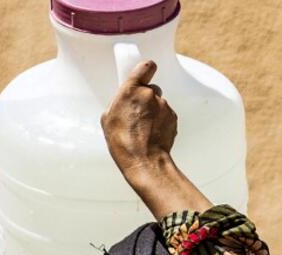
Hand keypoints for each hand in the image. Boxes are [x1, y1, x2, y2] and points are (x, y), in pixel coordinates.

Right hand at [101, 60, 176, 176]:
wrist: (144, 161)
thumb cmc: (123, 143)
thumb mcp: (108, 119)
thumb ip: (118, 102)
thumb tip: (123, 102)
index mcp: (131, 90)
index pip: (145, 67)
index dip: (146, 69)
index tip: (145, 72)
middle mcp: (149, 94)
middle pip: (151, 88)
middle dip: (146, 97)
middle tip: (138, 113)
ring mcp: (163, 105)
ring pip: (159, 103)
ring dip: (154, 111)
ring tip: (144, 128)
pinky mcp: (173, 117)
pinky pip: (166, 115)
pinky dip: (161, 121)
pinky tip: (152, 133)